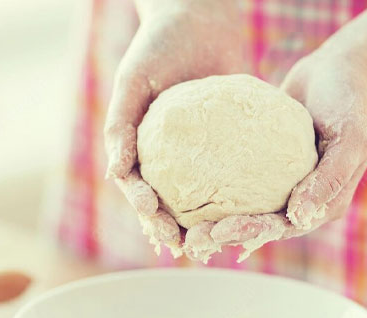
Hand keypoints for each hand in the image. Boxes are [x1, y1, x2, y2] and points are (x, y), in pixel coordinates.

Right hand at [105, 1, 243, 254]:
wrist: (199, 15)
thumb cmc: (158, 44)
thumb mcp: (133, 80)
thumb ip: (121, 125)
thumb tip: (114, 172)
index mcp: (137, 145)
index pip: (136, 186)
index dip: (143, 207)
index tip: (155, 217)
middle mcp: (165, 154)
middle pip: (166, 202)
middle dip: (173, 228)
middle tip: (188, 246)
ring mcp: (197, 152)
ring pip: (199, 197)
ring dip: (204, 223)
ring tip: (219, 242)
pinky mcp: (227, 143)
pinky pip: (232, 173)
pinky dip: (237, 196)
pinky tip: (252, 212)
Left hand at [184, 51, 366, 260]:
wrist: (341, 68)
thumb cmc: (351, 103)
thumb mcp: (350, 139)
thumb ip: (329, 179)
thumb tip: (298, 217)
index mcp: (322, 204)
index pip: (282, 228)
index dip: (250, 233)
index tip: (218, 232)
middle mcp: (300, 200)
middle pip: (256, 225)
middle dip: (222, 235)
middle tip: (189, 239)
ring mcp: (280, 183)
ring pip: (242, 206)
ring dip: (212, 218)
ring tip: (178, 224)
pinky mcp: (262, 163)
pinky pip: (234, 176)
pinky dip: (211, 182)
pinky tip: (181, 183)